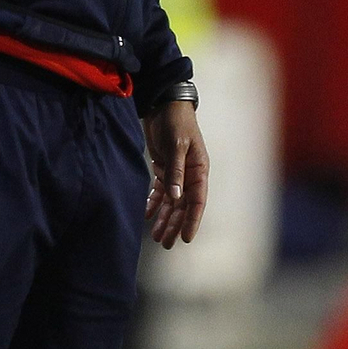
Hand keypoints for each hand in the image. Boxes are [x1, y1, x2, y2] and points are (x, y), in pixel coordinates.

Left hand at [143, 99, 208, 247]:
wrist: (164, 104)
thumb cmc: (176, 122)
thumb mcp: (177, 146)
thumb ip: (175, 172)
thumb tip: (176, 197)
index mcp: (199, 170)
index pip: (198, 201)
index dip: (193, 221)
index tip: (186, 238)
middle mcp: (190, 174)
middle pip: (184, 206)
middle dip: (175, 225)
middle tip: (165, 244)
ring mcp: (177, 172)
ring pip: (172, 202)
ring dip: (165, 218)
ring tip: (156, 237)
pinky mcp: (164, 168)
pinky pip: (161, 191)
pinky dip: (155, 204)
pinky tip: (148, 215)